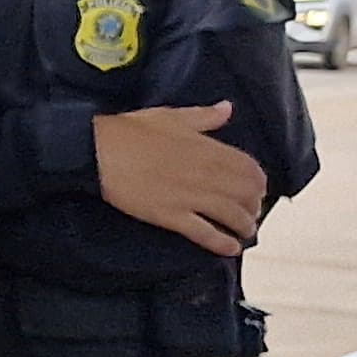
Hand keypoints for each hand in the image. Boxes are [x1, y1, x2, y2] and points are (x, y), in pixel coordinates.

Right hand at [95, 102, 268, 255]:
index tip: (256, 189)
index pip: (250, 168)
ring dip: (244, 226)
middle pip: (247, 195)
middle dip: (254, 207)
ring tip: (245, 233)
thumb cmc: (131, 130)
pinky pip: (205, 233)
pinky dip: (222, 243)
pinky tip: (230, 249)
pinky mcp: (171, 216)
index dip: (258, 182)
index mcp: (208, 149)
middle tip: (251, 213)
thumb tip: (227, 108)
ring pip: (232, 216)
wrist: (98, 151)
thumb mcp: (171, 116)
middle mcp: (206, 174)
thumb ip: (203, 116)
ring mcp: (190, 197)